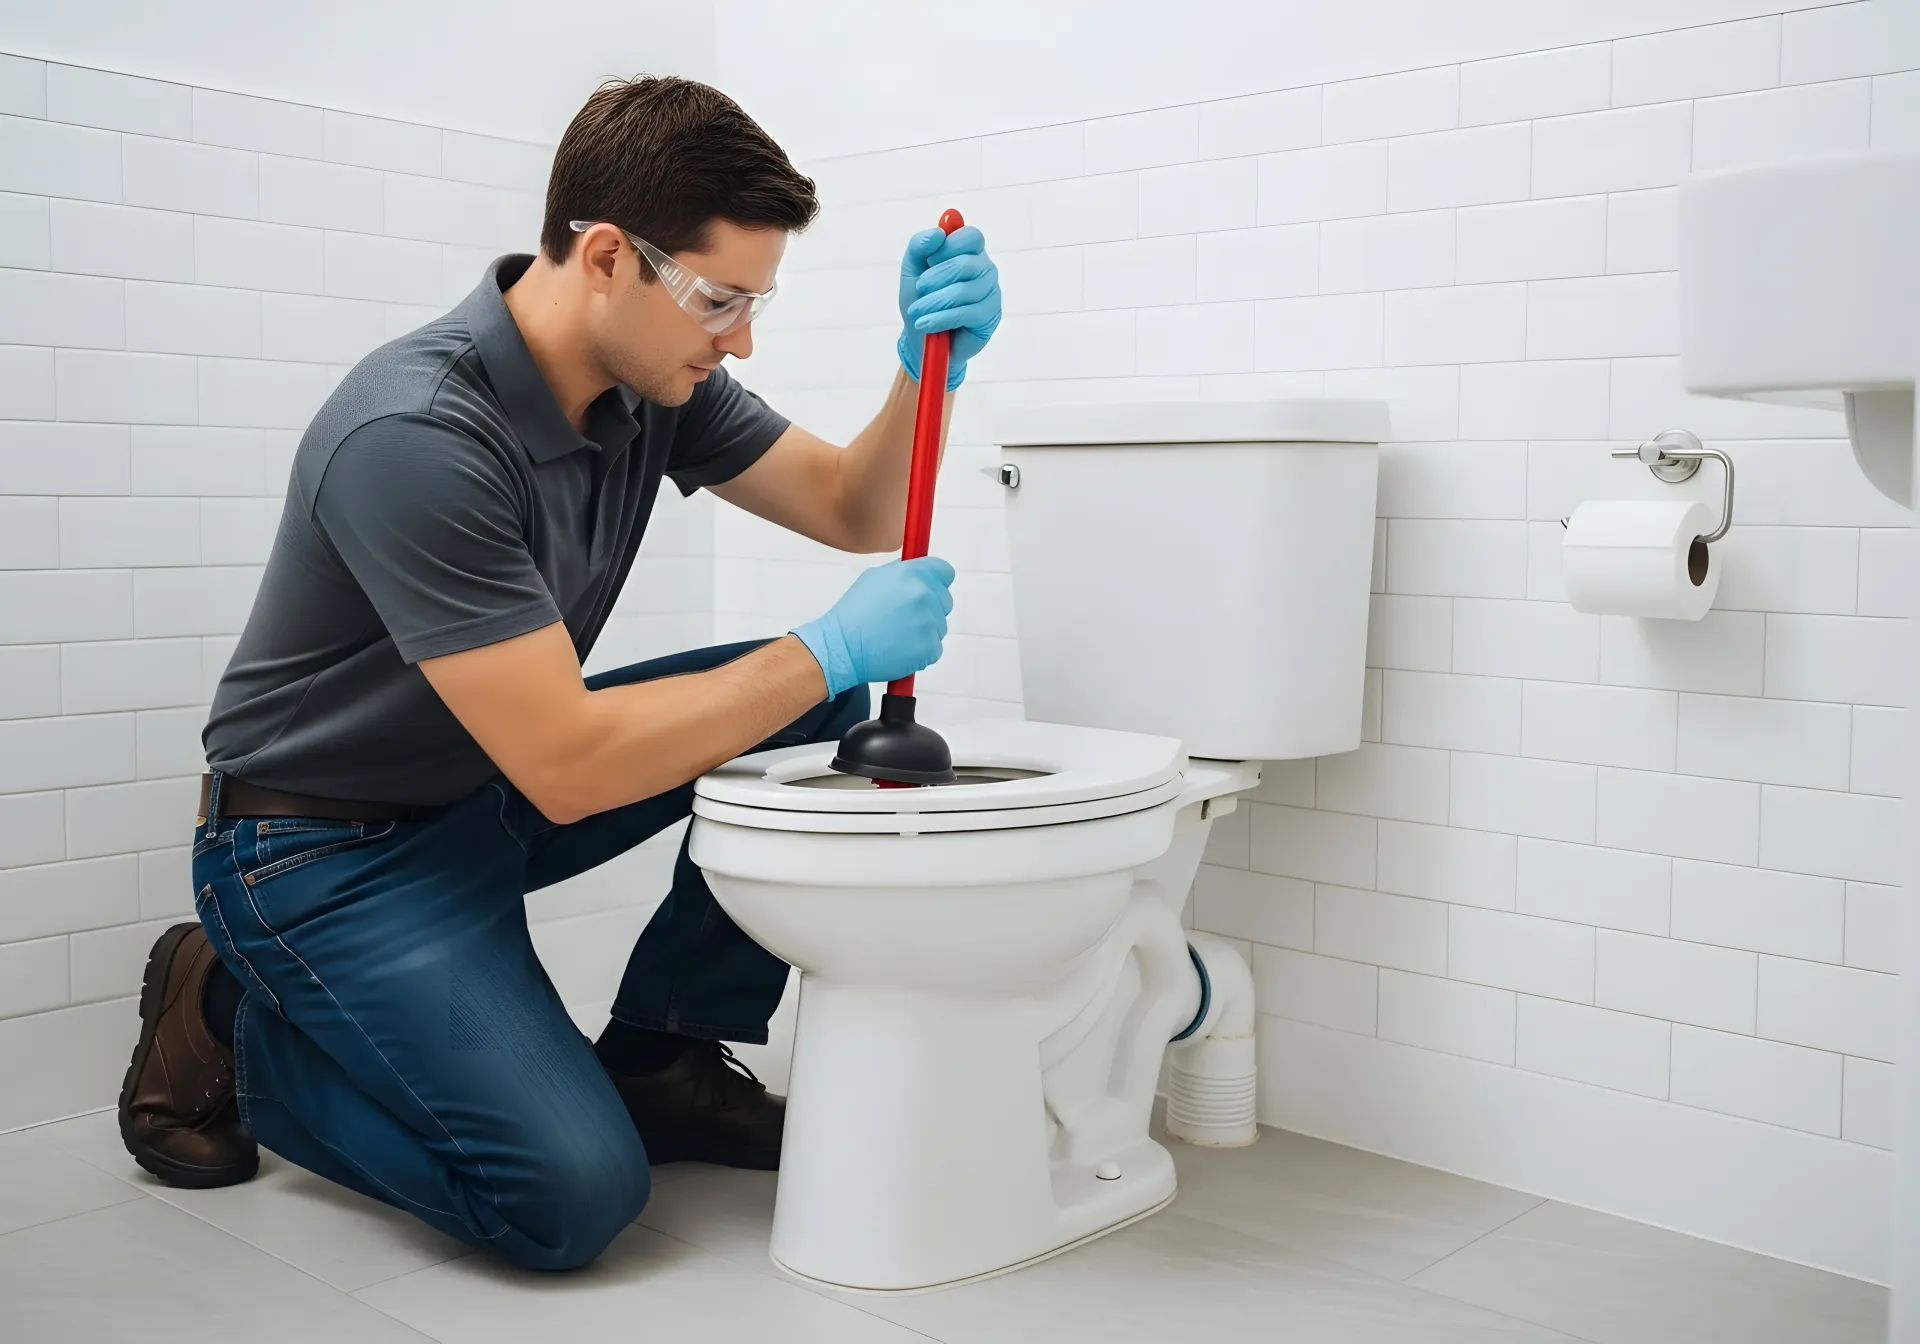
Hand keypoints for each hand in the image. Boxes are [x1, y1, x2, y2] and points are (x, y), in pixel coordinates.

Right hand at [791, 556, 955, 697]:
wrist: (842, 647)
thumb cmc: (854, 614)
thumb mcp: (874, 578)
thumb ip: (902, 571)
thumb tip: (919, 569)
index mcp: (911, 574)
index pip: (944, 571)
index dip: (938, 580)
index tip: (930, 588)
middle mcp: (923, 594)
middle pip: (945, 600)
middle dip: (930, 608)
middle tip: (904, 618)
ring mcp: (929, 622)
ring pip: (939, 626)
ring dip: (924, 631)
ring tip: (896, 635)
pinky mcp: (930, 647)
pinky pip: (935, 648)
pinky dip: (921, 652)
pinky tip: (900, 649)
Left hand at [896, 225, 1000, 390]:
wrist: (920, 338)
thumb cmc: (920, 300)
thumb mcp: (912, 269)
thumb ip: (920, 246)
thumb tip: (938, 233)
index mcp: (969, 252)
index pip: (971, 236)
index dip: (949, 246)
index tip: (929, 260)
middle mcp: (985, 269)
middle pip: (966, 263)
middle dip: (936, 277)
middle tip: (919, 288)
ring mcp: (991, 293)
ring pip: (964, 290)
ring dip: (934, 301)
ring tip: (917, 312)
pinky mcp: (990, 317)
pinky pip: (967, 313)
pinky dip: (941, 318)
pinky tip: (926, 324)